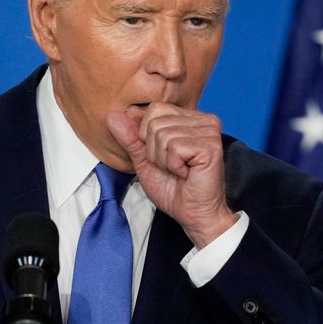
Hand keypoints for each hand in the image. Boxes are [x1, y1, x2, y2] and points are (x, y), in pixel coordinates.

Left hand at [105, 103, 237, 247]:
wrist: (193, 213)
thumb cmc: (174, 189)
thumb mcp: (144, 161)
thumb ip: (130, 138)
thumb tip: (112, 116)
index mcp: (189, 118)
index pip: (154, 109)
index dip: (148, 137)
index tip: (164, 156)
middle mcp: (202, 119)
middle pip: (156, 122)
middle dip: (155, 151)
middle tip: (173, 167)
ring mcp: (208, 131)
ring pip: (163, 135)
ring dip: (164, 160)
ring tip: (180, 170)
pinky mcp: (210, 145)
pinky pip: (174, 147)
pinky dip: (174, 165)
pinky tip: (187, 173)